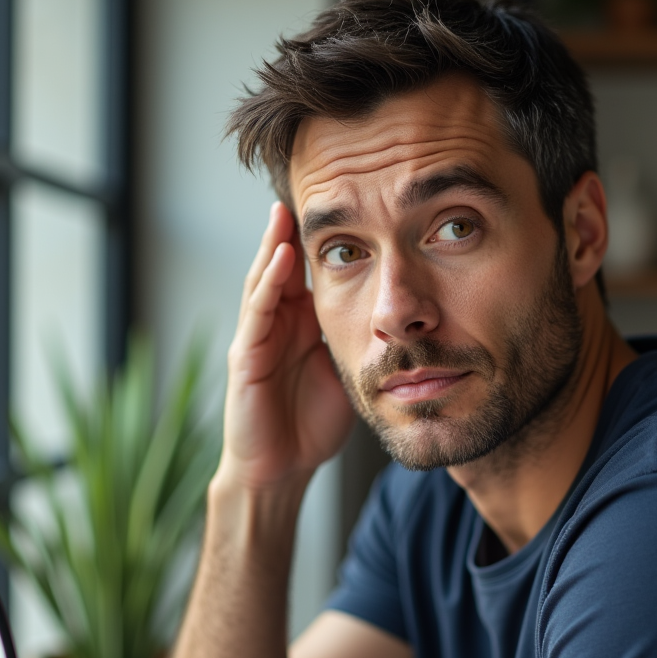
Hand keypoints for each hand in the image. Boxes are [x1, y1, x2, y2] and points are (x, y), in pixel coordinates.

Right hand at [219, 202, 354, 491]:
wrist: (284, 469)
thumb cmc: (315, 421)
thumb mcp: (351, 368)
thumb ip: (367, 336)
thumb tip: (412, 311)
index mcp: (303, 320)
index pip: (313, 268)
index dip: (327, 237)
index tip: (348, 200)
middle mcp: (278, 321)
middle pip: (285, 263)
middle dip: (293, 227)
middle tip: (309, 189)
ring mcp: (257, 336)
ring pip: (265, 279)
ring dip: (274, 243)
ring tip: (286, 210)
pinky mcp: (244, 358)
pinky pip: (256, 314)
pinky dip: (267, 283)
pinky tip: (281, 257)